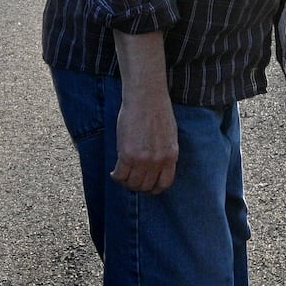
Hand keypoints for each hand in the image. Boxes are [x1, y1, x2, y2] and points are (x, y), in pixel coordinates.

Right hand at [111, 29, 177, 194]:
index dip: (154, 188)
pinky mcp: (127, 154)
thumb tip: (157, 165)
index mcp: (171, 156)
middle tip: (130, 179)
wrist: (146, 97)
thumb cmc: (157, 111)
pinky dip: (116, 175)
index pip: (164, 183)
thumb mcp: (169, 135)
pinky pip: (120, 175)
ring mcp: (143, 159)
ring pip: (132, 183)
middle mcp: (158, 161)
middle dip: (137, 186)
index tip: (147, 186)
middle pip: (146, 186)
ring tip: (122, 175)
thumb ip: (164, 152)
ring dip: (126, 182)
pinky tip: (114, 171)